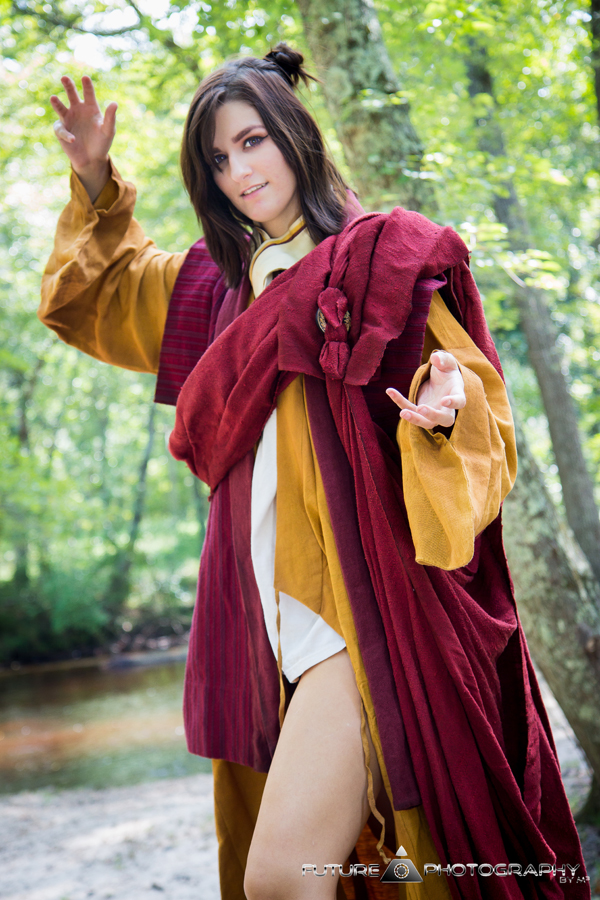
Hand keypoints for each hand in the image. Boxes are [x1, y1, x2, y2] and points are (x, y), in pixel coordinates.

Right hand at [50, 75, 116, 200]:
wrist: (92, 159)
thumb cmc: (102, 143)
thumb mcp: (108, 131)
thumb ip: (111, 118)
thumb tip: (114, 103)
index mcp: (90, 108)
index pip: (88, 94)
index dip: (87, 86)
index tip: (85, 78)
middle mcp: (78, 110)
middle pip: (71, 95)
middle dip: (68, 86)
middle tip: (65, 78)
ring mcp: (68, 119)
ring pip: (60, 108)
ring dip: (57, 103)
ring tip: (53, 98)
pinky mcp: (61, 131)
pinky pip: (61, 129)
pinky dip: (66, 134)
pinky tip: (73, 139)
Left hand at [386, 350, 465, 429]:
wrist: (438, 378)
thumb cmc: (446, 370)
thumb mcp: (446, 362)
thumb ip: (443, 359)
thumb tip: (435, 358)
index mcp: (456, 394)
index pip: (460, 402)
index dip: (453, 403)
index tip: (444, 400)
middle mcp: (446, 408)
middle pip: (445, 419)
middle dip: (433, 416)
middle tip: (421, 408)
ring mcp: (432, 412)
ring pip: (426, 422)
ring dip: (415, 419)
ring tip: (402, 413)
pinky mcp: (418, 411)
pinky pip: (409, 409)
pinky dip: (399, 401)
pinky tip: (390, 390)